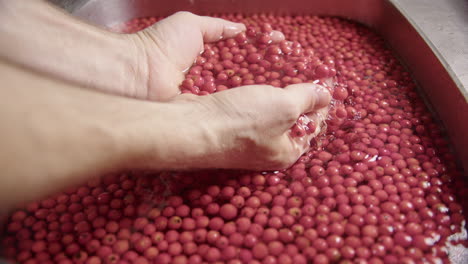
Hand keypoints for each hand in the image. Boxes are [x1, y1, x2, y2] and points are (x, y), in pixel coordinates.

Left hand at [130, 12, 283, 100]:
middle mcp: (211, 79)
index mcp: (208, 57)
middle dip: (268, 73)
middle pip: (245, 75)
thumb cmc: (160, 47)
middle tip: (293, 72)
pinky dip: (246, 107)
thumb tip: (241, 29)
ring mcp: (208, 97)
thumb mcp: (190, 25)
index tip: (282, 47)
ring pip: (240, 94)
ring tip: (288, 89)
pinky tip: (268, 105)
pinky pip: (228, 110)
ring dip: (262, 91)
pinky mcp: (204, 113)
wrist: (138, 76)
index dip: (261, 51)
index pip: (242, 54)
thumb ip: (216, 27)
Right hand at [166, 83, 330, 169]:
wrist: (191, 127)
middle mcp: (267, 151)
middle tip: (300, 75)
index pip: (313, 126)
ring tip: (278, 75)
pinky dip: (254, 97)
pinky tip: (253, 84)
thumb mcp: (285, 106)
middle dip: (296, 97)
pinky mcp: (227, 128)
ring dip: (273, 96)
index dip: (320, 102)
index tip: (322, 80)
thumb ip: (307, 98)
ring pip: (267, 115)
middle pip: (290, 121)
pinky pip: (248, 111)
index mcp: (287, 152)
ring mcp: (245, 141)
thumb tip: (326, 94)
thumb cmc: (242, 122)